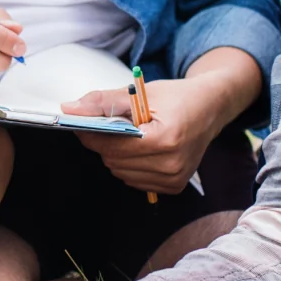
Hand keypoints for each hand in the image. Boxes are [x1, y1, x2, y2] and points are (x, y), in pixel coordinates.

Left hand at [65, 75, 224, 195]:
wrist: (211, 108)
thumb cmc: (177, 97)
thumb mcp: (140, 93)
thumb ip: (103, 102)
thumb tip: (69, 109)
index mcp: (165, 139)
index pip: (113, 146)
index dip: (92, 135)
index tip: (81, 124)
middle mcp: (172, 164)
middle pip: (115, 161)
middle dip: (104, 143)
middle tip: (108, 126)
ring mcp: (174, 179)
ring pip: (121, 173)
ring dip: (117, 155)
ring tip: (130, 136)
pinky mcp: (174, 186)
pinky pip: (135, 181)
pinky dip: (130, 166)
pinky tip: (141, 149)